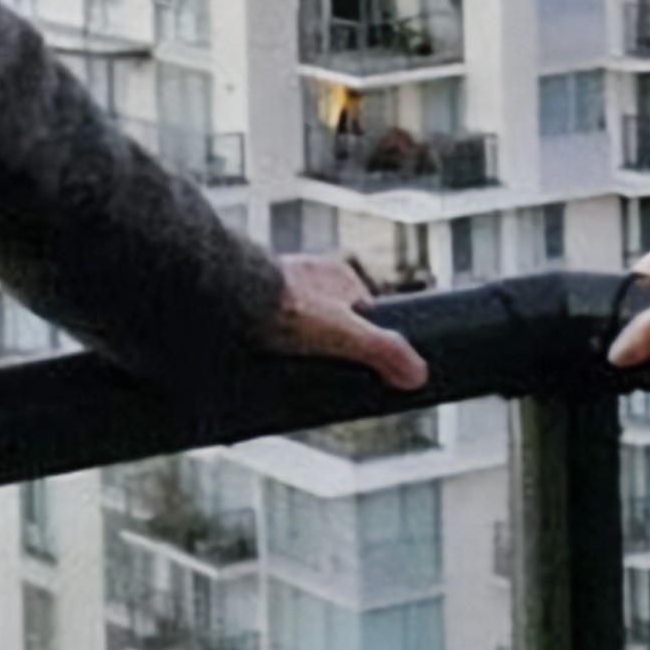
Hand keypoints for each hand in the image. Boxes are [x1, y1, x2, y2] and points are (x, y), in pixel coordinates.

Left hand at [267, 253, 428, 390]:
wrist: (230, 293)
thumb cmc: (288, 307)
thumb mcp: (345, 335)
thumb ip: (383, 352)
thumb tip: (419, 375)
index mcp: (341, 276)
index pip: (366, 312)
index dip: (366, 342)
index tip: (362, 368)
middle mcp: (312, 274)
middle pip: (331, 316)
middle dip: (330, 342)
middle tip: (325, 372)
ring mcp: (281, 283)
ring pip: (298, 318)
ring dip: (298, 342)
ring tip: (293, 369)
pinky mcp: (252, 295)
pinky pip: (268, 319)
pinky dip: (271, 338)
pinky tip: (266, 359)